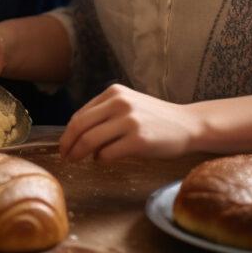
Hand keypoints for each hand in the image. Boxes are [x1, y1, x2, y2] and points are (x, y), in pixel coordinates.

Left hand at [59, 84, 202, 161]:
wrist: (187, 124)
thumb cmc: (154, 118)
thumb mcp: (128, 106)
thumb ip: (104, 114)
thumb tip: (76, 135)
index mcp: (114, 92)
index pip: (80, 115)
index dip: (68, 133)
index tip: (64, 145)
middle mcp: (120, 103)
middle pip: (80, 126)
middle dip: (68, 144)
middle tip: (64, 157)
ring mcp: (129, 121)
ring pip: (90, 140)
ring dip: (78, 153)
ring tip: (76, 160)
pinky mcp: (138, 140)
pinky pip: (107, 153)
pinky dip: (100, 159)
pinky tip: (103, 160)